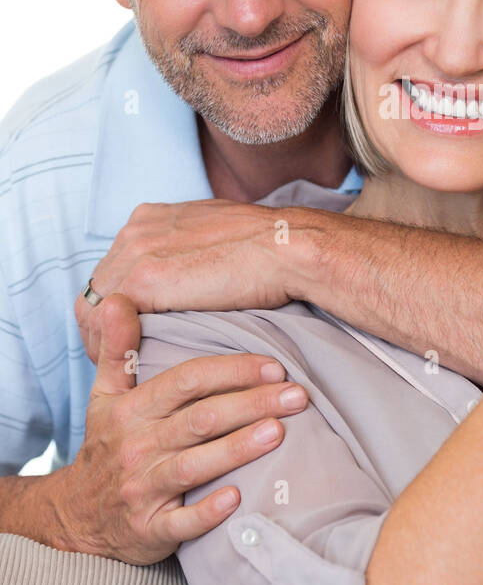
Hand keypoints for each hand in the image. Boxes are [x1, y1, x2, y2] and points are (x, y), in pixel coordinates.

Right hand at [58, 294, 307, 562]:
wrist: (76, 518)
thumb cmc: (108, 447)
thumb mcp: (105, 396)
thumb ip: (119, 348)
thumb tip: (117, 297)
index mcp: (131, 410)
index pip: (186, 381)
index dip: (230, 371)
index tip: (274, 366)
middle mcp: (136, 446)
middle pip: (200, 419)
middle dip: (251, 404)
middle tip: (298, 395)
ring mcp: (142, 489)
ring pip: (194, 466)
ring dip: (238, 449)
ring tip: (280, 432)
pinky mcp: (149, 530)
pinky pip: (181, 523)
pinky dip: (207, 512)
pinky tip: (238, 498)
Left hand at [76, 199, 307, 362]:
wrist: (286, 247)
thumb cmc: (266, 248)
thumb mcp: (217, 236)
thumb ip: (192, 249)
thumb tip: (192, 272)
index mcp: (151, 217)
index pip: (114, 266)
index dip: (117, 303)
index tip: (130, 330)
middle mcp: (136, 228)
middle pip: (98, 286)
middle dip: (104, 323)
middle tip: (122, 355)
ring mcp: (137, 252)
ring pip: (94, 306)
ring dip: (104, 339)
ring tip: (123, 367)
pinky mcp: (146, 278)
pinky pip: (108, 321)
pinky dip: (113, 347)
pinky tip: (128, 366)